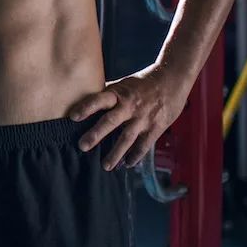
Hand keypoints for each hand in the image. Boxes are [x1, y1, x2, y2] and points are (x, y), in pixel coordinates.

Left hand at [68, 65, 188, 170]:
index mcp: (119, 93)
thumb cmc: (144, 82)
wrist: (173, 79)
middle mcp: (130, 106)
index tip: (72, 117)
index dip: (86, 107)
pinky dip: (135, 155)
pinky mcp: (156, 127)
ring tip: (105, 166)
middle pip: (110, 121)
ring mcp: (143, 118)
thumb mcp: (125, 84)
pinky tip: (128, 164)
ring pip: (127, 138)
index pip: (99, 100)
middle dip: (96, 134)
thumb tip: (88, 100)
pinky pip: (144, 145)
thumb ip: (109, 94)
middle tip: (82, 146)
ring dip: (115, 153)